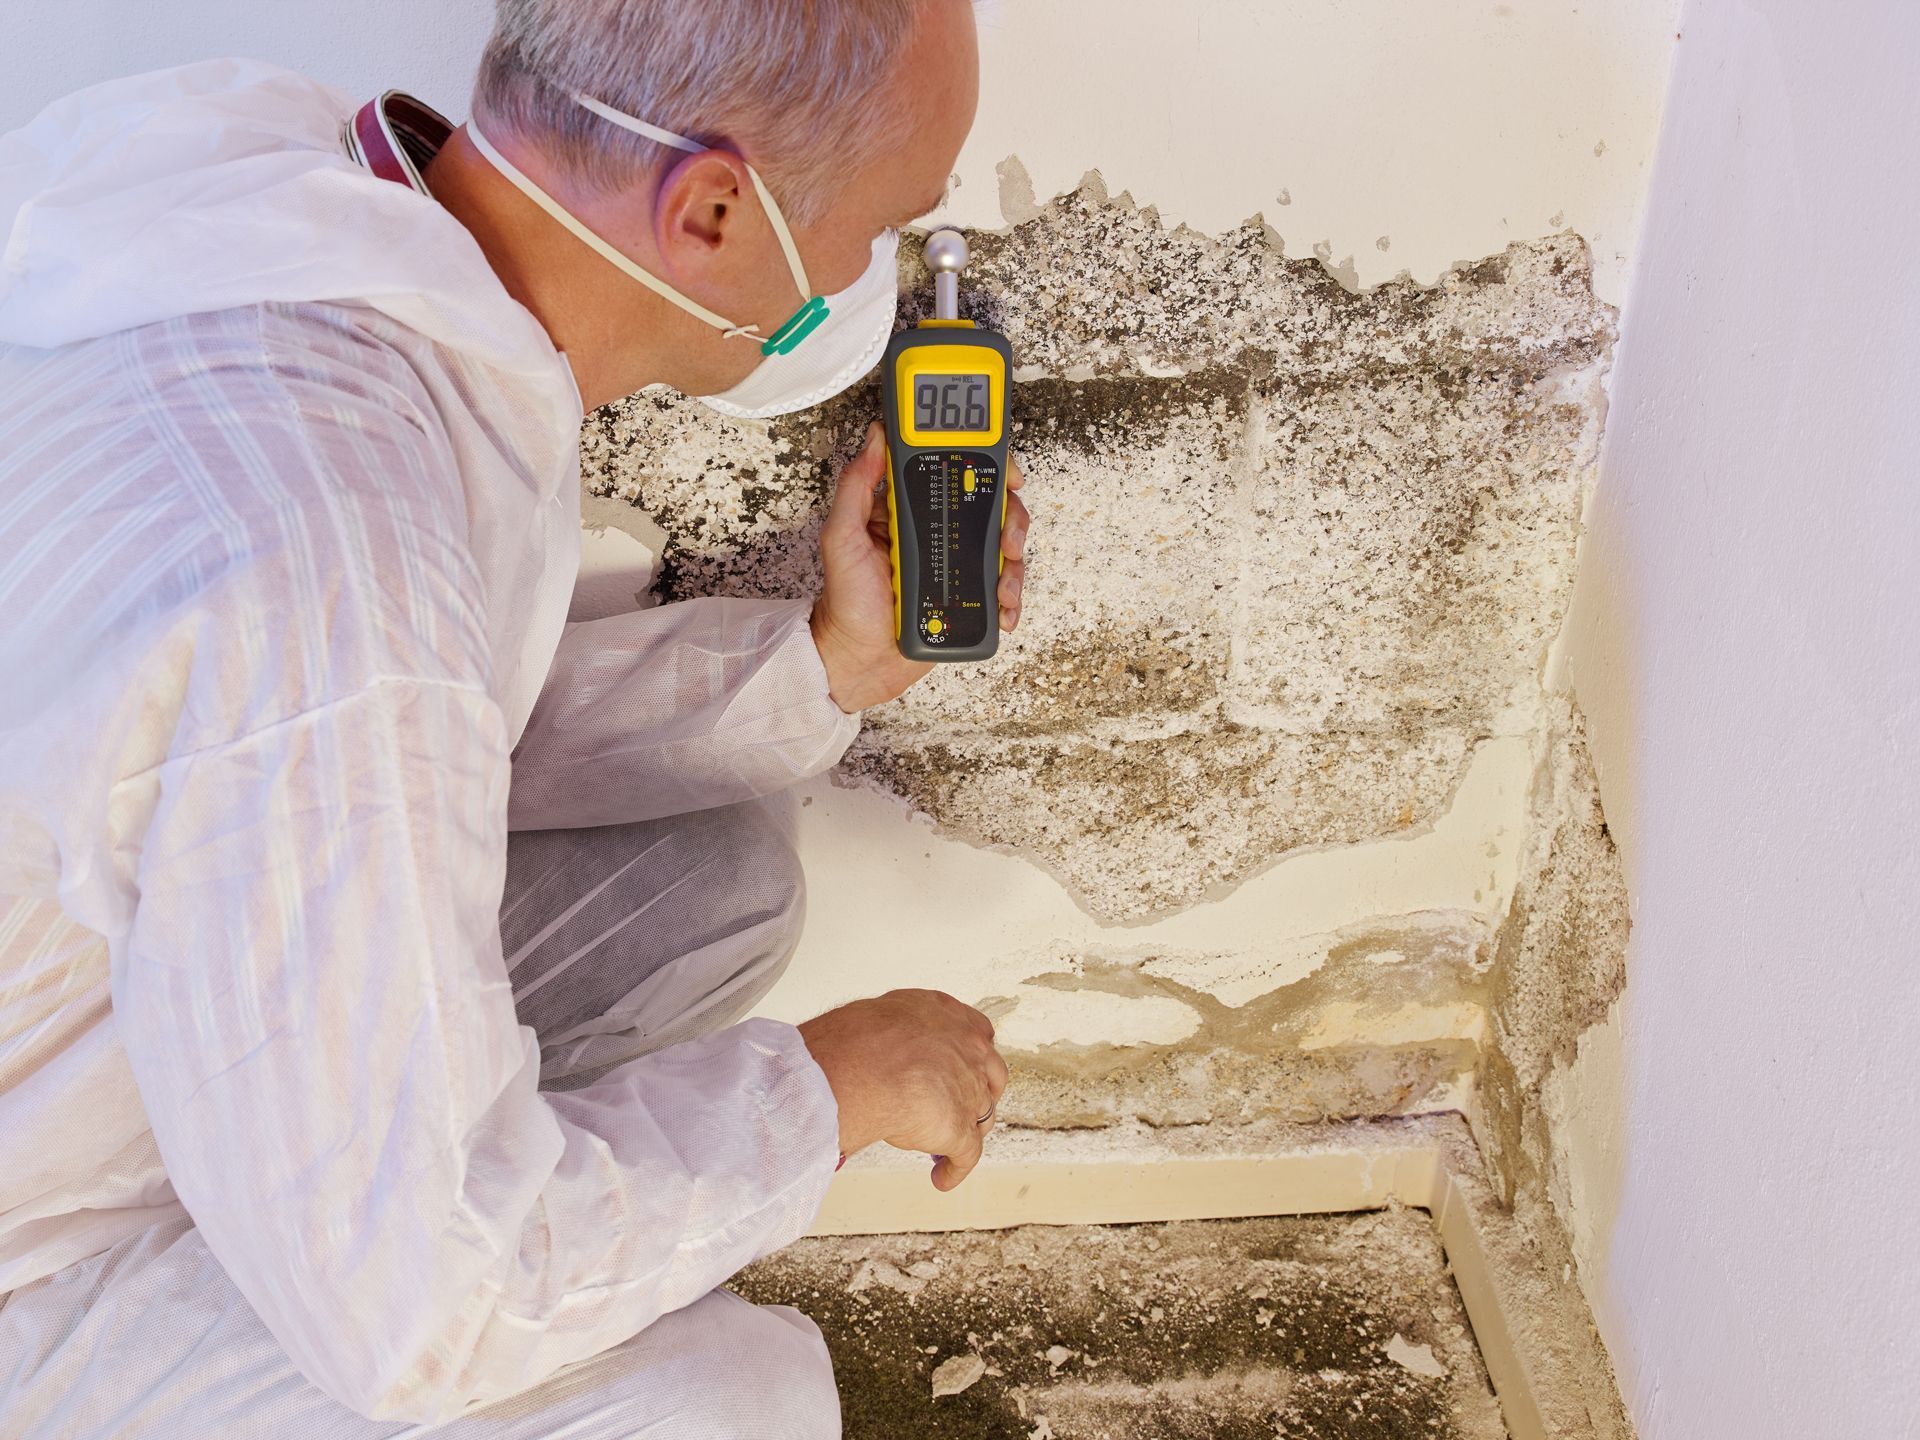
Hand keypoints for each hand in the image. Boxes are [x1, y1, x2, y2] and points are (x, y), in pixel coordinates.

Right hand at [797, 988, 1009, 1191]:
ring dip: (966, 1130)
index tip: (961, 1065)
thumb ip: (901, 1030)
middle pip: (991, 1076)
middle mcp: (970, 1050)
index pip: (978, 1035)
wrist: (861, 1066)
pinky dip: (954, 1170)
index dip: (970, 1056)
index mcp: (951, 1018)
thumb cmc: (858, 1038)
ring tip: (946, 1144)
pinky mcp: (959, 1129)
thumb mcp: (886, 1014)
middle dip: (979, 1092)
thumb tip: (883, 1045)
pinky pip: (966, 1155)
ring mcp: (969, 1091)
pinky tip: (942, 1178)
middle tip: (958, 1104)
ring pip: (981, 1116)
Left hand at [811, 422, 1029, 711]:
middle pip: (991, 506)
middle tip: (1008, 538)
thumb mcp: (841, 536)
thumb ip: (856, 485)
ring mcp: (956, 564)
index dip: (984, 465)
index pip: (953, 472)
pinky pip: (1002, 587)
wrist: (858, 661)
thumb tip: (876, 438)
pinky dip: (1011, 596)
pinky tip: (1002, 607)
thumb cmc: (846, 604)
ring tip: (1002, 583)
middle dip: (1010, 517)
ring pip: (1003, 546)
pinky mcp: (969, 596)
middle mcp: (937, 532)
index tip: (1001, 470)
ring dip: (1014, 561)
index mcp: (909, 510)